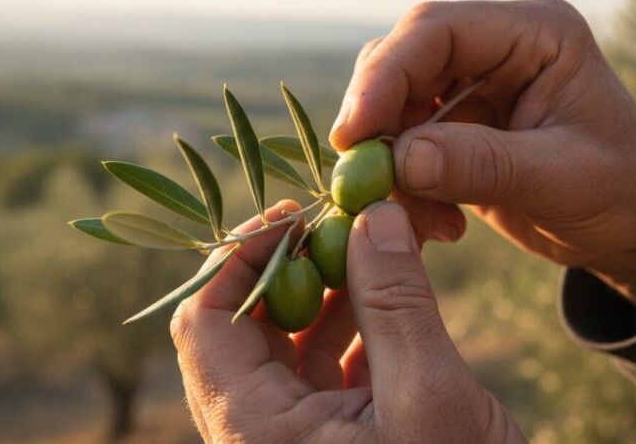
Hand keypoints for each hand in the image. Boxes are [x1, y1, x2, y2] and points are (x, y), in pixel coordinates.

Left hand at [170, 200, 525, 442]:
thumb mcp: (429, 397)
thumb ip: (396, 303)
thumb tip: (371, 217)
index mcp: (255, 432)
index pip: (206, 324)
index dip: (238, 259)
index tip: (293, 213)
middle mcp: (261, 432)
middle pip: (246, 325)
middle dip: (294, 263)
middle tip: (343, 217)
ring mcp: (297, 433)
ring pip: (289, 339)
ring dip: (328, 285)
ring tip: (375, 239)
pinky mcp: (335, 432)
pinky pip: (326, 360)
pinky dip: (354, 317)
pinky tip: (391, 284)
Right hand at [330, 0, 635, 318]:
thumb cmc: (622, 194)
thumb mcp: (561, 179)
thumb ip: (482, 165)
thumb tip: (400, 160)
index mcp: (536, 34)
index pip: (439, 30)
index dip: (386, 75)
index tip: (353, 132)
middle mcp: (497, 50)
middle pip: (404, 62)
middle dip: (376, 121)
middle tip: (358, 178)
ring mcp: (473, 89)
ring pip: (394, 108)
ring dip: (389, 164)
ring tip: (419, 218)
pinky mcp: (458, 130)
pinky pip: (404, 148)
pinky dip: (404, 189)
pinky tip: (438, 226)